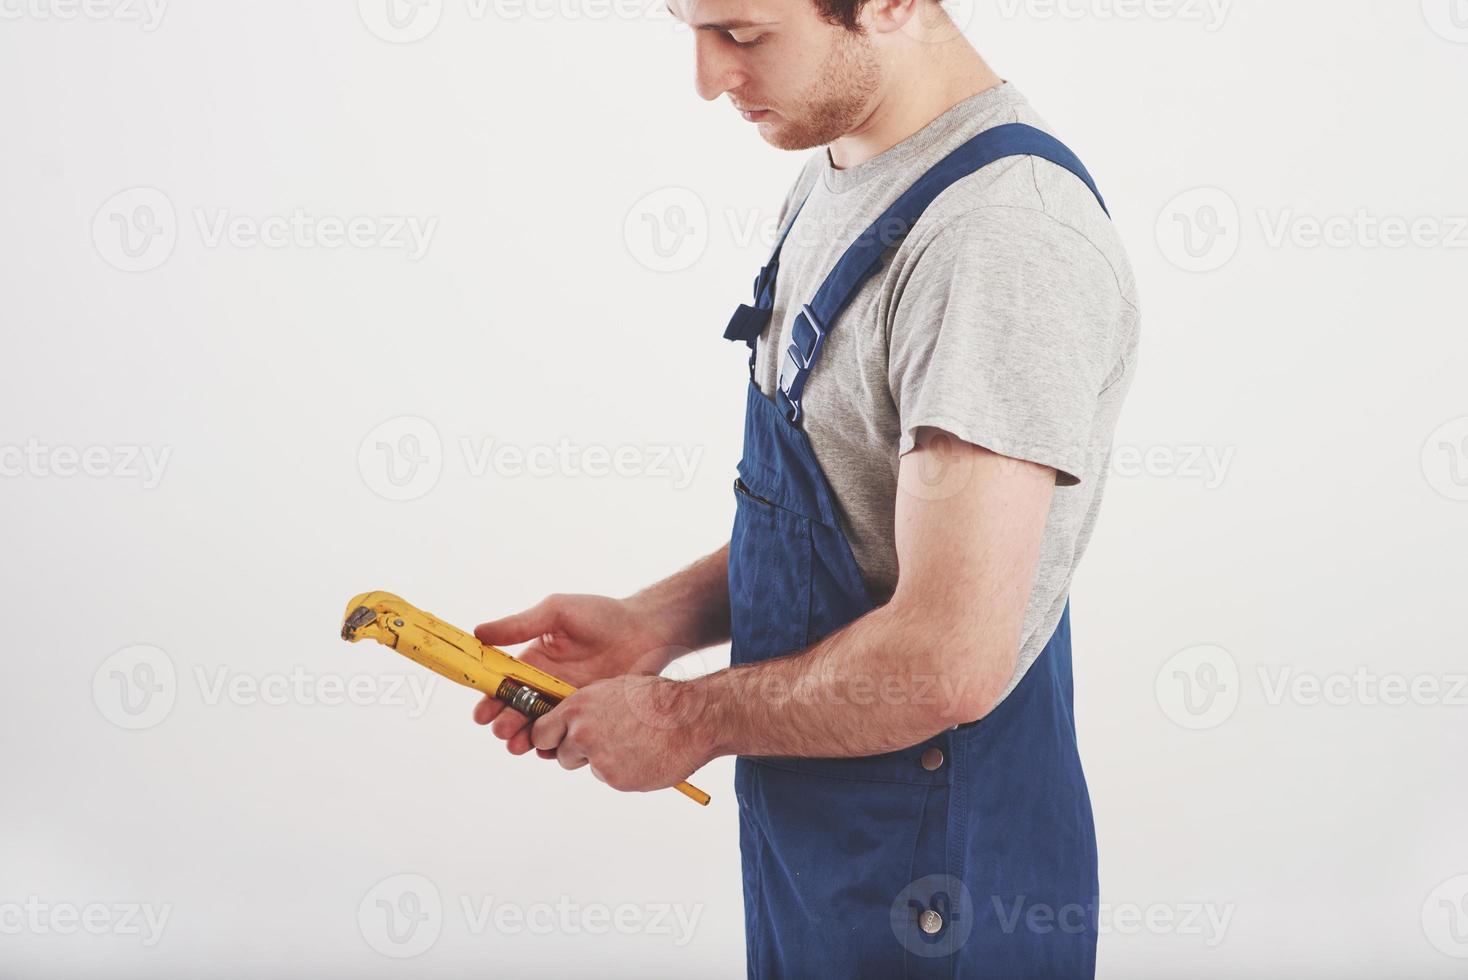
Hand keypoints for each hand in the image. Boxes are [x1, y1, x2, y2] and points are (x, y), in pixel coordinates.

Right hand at [471, 593, 684, 756]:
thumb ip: (520, 625)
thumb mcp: (557, 612)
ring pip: (540, 728)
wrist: (648, 631)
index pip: (503, 686)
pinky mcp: (590, 717)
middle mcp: (547, 686)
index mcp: (534, 662)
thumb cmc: (603, 615)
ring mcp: (568, 704)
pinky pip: (569, 737)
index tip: (481, 714)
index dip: (489, 700)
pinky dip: (557, 746)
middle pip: (517, 712)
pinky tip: (550, 749)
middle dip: (506, 724)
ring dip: (526, 739)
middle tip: (503, 731)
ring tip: (521, 744)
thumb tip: (478, 633)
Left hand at [528, 675, 715, 792]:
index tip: (559, 740)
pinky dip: (624, 771)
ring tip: (633, 743)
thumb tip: (567, 728)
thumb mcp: (613, 692)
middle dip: (577, 753)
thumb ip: (586, 710)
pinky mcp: (614, 778)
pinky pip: (610, 778)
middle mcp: (582, 732)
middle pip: (560, 755)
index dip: (550, 739)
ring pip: (588, 767)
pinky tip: (644, 755)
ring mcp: (598, 757)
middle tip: (606, 741)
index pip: (541, 733)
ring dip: (602, 761)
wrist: (691, 719)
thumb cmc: (657, 700)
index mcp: (578, 706)